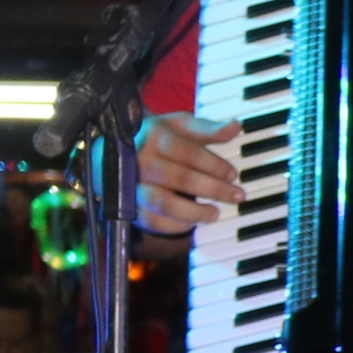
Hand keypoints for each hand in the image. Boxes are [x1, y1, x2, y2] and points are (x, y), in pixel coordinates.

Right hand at [131, 112, 241, 233]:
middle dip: (213, 188)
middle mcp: (138, 161)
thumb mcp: (179, 126)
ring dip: (194, 212)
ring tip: (216, 214)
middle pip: (179, 177)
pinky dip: (176, 225)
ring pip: (164, 202)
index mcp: (153, 136)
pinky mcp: (128, 208)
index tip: (233, 174)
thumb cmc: (156, 139)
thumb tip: (235, 126)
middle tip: (237, 195)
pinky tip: (194, 222)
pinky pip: (153, 221)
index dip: (213, 164)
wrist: (115, 153)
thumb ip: (207, 129)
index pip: (187, 151)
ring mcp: (131, 186)